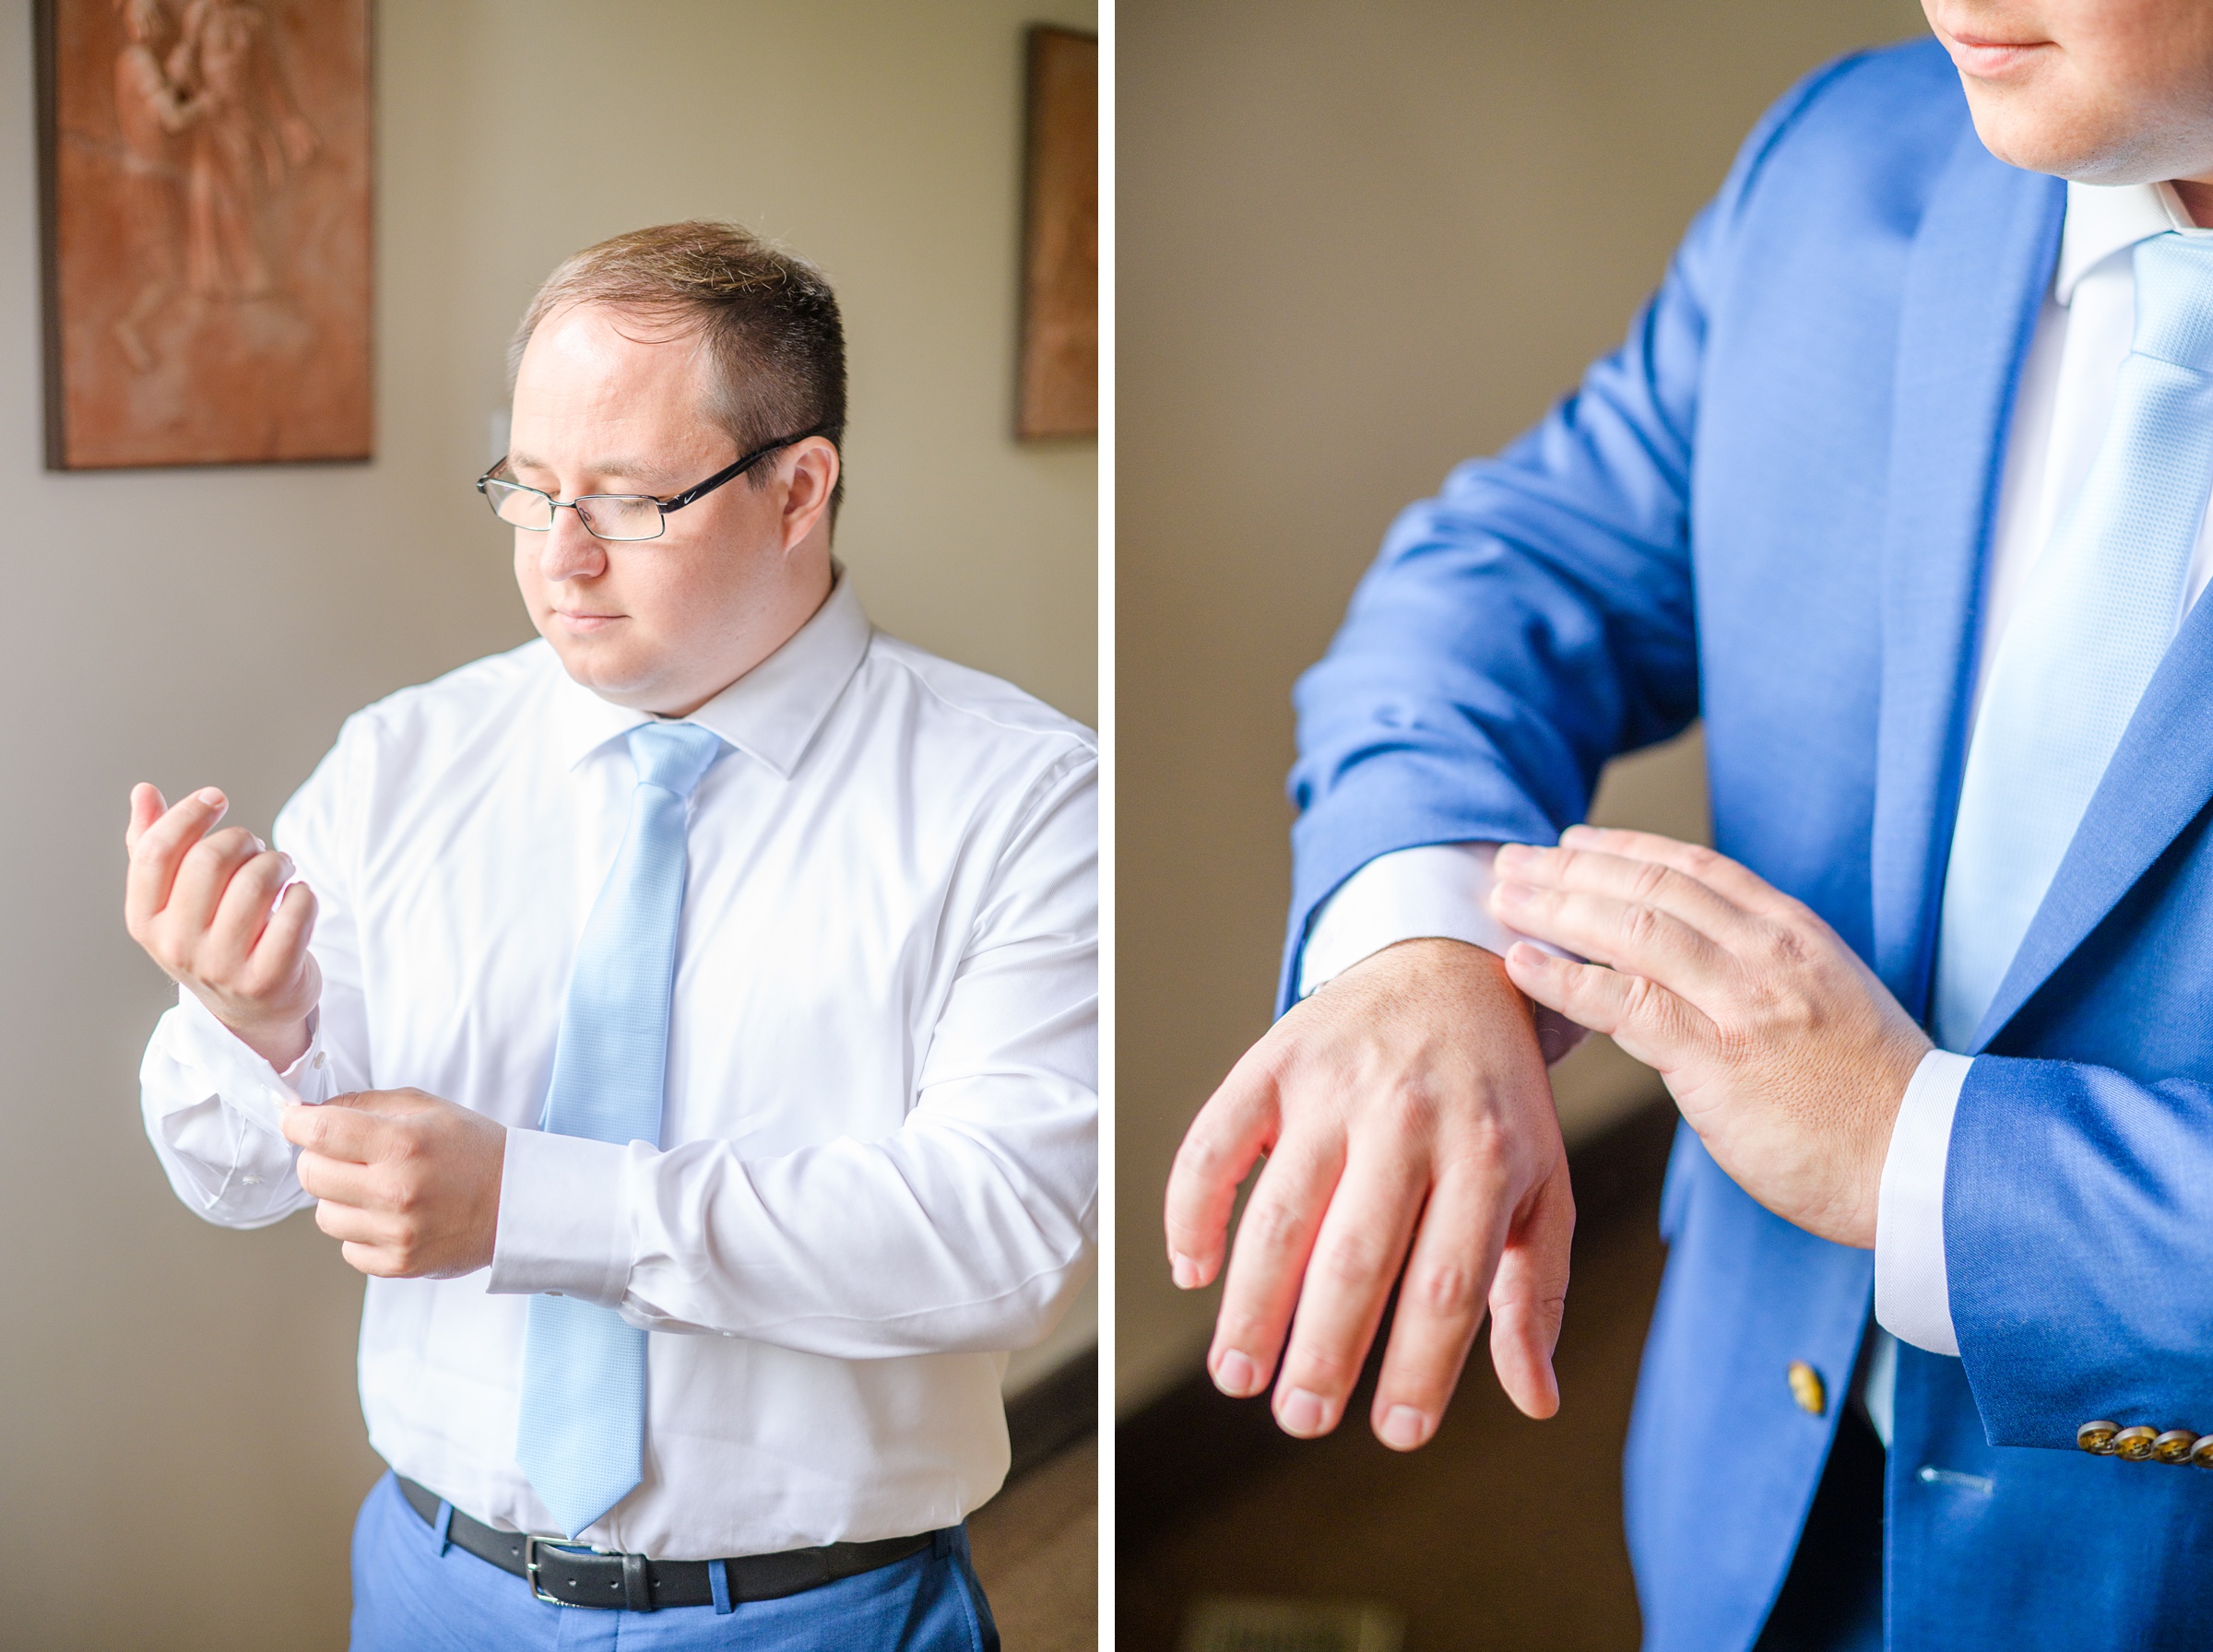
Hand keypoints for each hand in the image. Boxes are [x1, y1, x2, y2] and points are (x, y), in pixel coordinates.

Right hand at [125, 783, 318, 1070]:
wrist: (252, 1010)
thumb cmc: (212, 940)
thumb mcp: (173, 902)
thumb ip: (153, 846)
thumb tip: (143, 792)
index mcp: (144, 921)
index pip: (156, 852)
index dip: (188, 815)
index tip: (217, 798)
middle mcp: (176, 946)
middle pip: (211, 860)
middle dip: (244, 841)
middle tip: (258, 850)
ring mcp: (222, 966)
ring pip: (257, 881)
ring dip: (279, 863)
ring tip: (281, 872)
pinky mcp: (268, 979)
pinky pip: (296, 912)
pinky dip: (305, 895)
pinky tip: (299, 900)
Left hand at [283, 1089, 505, 1277]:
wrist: (517, 1203)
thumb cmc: (472, 1149)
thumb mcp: (427, 1108)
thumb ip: (366, 1104)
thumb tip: (309, 1112)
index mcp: (403, 1143)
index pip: (320, 1131)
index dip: (296, 1121)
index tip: (293, 1119)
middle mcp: (395, 1190)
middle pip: (311, 1174)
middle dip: (319, 1159)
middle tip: (346, 1155)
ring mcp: (396, 1232)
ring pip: (323, 1215)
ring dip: (340, 1199)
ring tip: (376, 1190)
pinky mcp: (398, 1264)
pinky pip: (347, 1248)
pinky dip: (360, 1232)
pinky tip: (390, 1218)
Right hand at [1165, 938, 1573, 1449]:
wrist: (1448, 967)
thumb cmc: (1497, 1099)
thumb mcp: (1540, 1184)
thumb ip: (1532, 1290)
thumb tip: (1535, 1399)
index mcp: (1487, 1153)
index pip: (1449, 1281)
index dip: (1421, 1366)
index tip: (1396, 1433)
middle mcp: (1410, 1116)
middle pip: (1357, 1255)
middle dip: (1324, 1350)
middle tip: (1301, 1419)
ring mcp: (1336, 1086)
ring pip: (1282, 1212)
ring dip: (1252, 1303)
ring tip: (1238, 1374)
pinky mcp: (1275, 1060)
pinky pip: (1218, 1141)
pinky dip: (1194, 1208)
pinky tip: (1192, 1270)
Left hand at [1491, 826, 1931, 1247]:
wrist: (1929, 1164)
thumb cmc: (1873, 1101)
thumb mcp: (1828, 1005)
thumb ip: (1762, 976)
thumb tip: (1693, 971)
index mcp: (1794, 934)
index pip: (1693, 868)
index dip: (1622, 848)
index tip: (1571, 841)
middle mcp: (1768, 953)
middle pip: (1650, 886)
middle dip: (1571, 868)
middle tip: (1510, 861)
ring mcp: (1745, 1002)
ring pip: (1631, 930)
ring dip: (1556, 907)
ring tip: (1502, 898)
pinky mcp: (1720, 1059)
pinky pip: (1626, 1004)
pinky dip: (1566, 979)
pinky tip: (1523, 963)